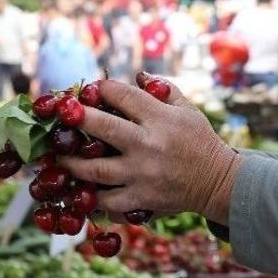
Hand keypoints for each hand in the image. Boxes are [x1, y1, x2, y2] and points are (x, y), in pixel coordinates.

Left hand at [60, 80, 239, 224]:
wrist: (218, 182)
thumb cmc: (200, 142)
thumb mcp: (188, 110)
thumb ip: (163, 89)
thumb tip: (137, 75)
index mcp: (160, 119)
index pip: (123, 96)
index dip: (101, 88)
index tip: (90, 89)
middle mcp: (148, 145)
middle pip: (102, 129)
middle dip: (76, 119)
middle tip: (60, 118)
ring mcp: (142, 176)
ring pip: (95, 170)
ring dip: (71, 163)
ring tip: (58, 158)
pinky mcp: (141, 200)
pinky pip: (107, 203)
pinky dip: (90, 200)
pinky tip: (77, 193)